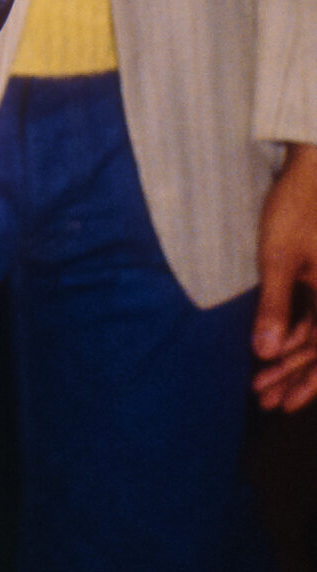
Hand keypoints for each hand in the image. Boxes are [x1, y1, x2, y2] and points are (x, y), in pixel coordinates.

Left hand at [253, 140, 316, 410]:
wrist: (315, 166)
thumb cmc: (298, 207)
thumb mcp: (279, 256)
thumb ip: (275, 306)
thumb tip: (265, 353)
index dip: (305, 385)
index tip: (281, 405)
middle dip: (293, 377)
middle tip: (263, 398)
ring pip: (316, 335)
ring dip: (291, 357)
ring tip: (260, 379)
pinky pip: (314, 316)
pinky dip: (294, 332)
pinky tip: (272, 343)